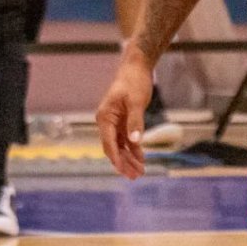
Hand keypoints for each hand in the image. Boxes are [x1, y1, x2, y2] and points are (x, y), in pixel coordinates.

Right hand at [95, 52, 153, 179]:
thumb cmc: (134, 82)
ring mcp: (115, 123)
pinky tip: (141, 160)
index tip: (123, 170)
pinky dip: (134, 150)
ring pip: (120, 147)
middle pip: (113, 148)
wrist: (136, 69)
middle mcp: (107, 122)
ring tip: (139, 173)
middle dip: (123, 163)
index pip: (108, 143)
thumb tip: (134, 141)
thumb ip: (135, 121)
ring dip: (129, 159)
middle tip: (134, 176)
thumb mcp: (136, 101)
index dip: (116, 158)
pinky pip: (127, 140)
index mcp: (105, 117)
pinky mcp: (124, 122)